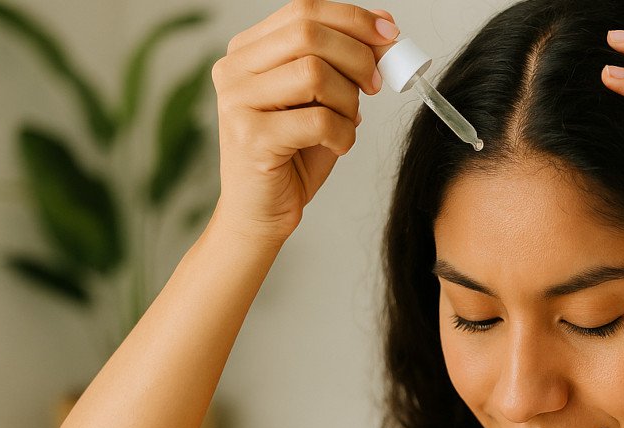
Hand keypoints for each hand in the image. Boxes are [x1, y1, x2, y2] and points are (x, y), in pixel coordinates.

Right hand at [209, 1, 400, 246]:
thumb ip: (344, 61)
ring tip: (346, 123)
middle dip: (357, 56)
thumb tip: (385, 25)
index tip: (390, 35)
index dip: (353, 19)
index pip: (303, 11)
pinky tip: (337, 145)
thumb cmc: (292, 156)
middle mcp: (233, 69)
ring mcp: (237, 102)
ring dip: (348, 101)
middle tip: (376, 84)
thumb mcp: (322, 99)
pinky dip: (343, 134)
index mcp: (247, 51)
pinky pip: (318, 120)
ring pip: (314, 73)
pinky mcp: (251, 137)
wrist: (261, 212)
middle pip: (308, 33)